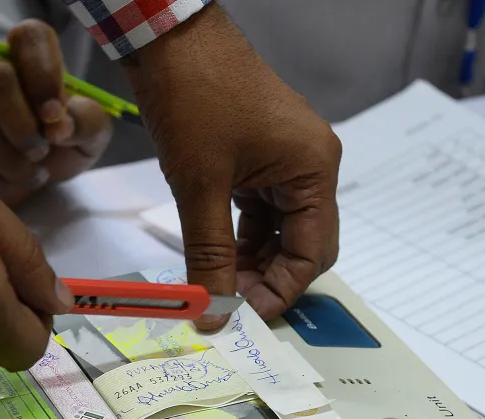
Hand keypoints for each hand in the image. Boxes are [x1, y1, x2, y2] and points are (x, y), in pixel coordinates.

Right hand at [0, 21, 112, 205]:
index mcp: (28, 51)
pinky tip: (7, 181)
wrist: (38, 173)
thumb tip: (59, 126)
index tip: (54, 116)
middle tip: (41, 153)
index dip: (42, 76)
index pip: (29, 38)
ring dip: (10, 161)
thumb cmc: (65, 142)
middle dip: (22, 127)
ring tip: (31, 174)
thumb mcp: (90, 133)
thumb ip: (86, 121)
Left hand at [123, 6, 340, 328]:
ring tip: (217, 284)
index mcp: (314, 169)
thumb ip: (210, 255)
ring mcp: (287, 159)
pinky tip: (215, 254)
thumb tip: (214, 311)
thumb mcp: (200, 186)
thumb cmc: (194, 98)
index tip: (244, 317)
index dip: (281, 291)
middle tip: (229, 305)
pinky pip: (261, 209)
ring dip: (252, 260)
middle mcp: (311, 165)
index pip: (313, 253)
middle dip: (269, 279)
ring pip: (280, 230)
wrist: (170, 36)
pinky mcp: (262, 155)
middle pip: (303, 245)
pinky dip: (241, 235)